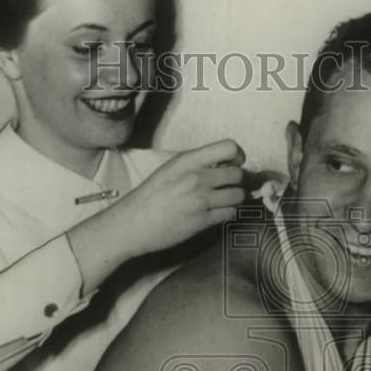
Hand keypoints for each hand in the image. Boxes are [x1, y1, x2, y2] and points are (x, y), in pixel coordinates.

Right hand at [115, 138, 246, 257]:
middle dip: (237, 181)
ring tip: (224, 201)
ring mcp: (200, 200)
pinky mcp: (202, 221)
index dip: (238, 155)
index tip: (234, 164)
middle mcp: (196, 178)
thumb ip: (194, 164)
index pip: (229, 147)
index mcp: (187, 160)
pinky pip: (230, 214)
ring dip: (235, 199)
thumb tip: (223, 164)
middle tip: (228, 186)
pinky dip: (228, 213)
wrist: (132, 223)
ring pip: (238, 195)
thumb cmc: (149, 197)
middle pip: (237, 174)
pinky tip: (218, 213)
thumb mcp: (170, 170)